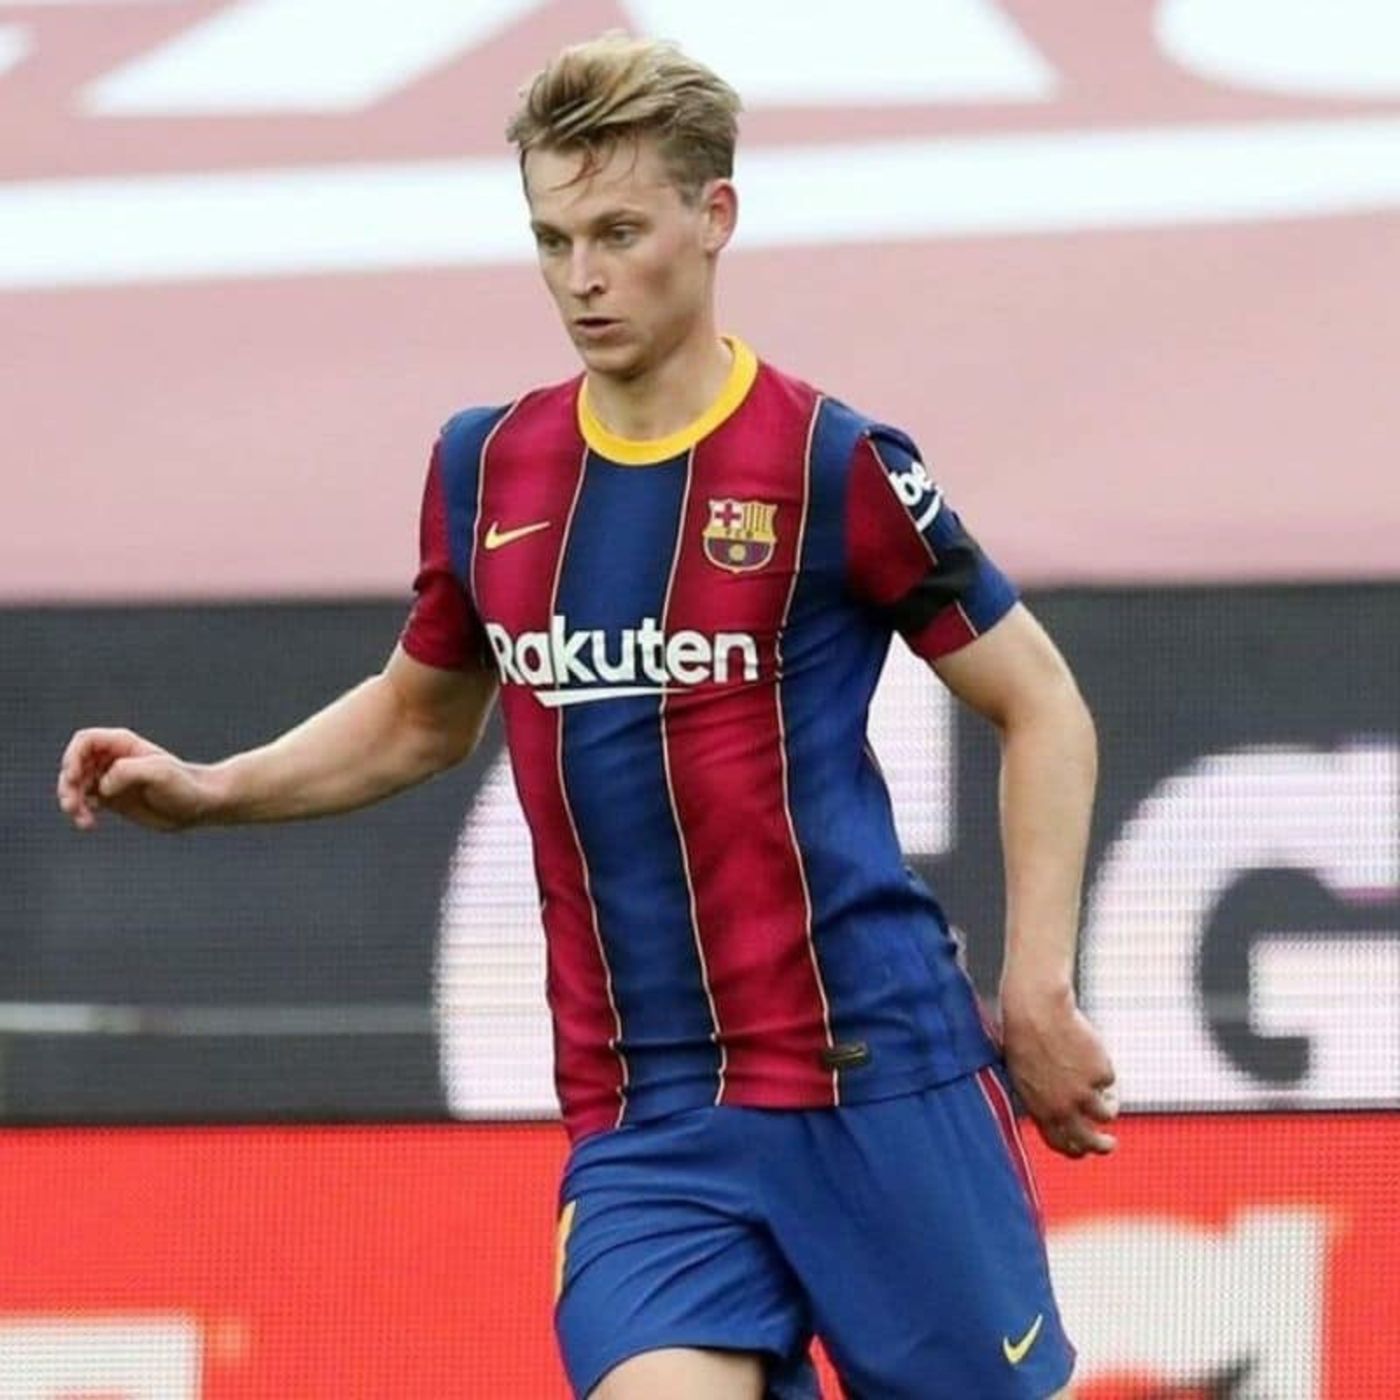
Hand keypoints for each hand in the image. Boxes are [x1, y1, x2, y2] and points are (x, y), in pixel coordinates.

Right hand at [57, 727, 212, 832]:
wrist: (199, 806)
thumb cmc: (184, 784)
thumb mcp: (159, 772)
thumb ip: (127, 772)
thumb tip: (102, 786)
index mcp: (123, 745)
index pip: (85, 741)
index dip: (73, 757)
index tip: (76, 777)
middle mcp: (113, 760)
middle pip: (75, 764)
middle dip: (68, 784)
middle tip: (73, 805)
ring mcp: (111, 779)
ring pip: (76, 785)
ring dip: (71, 801)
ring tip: (82, 820)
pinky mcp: (112, 799)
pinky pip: (85, 802)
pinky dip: (80, 812)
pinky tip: (89, 824)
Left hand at [999, 982, 1117, 1158]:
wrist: (1037, 1011)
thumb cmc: (1024, 1038)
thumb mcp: (1024, 1077)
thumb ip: (1040, 1101)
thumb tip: (1059, 1117)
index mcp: (1040, 1110)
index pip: (1061, 1144)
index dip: (1075, 1150)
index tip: (1084, 1149)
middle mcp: (1064, 1107)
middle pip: (1090, 1141)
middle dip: (1101, 1147)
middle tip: (1109, 1145)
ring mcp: (1085, 1092)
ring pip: (1106, 1113)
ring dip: (1108, 1106)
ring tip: (1102, 1091)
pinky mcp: (1102, 1074)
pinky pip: (1108, 1079)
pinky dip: (1102, 1069)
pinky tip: (1088, 1051)